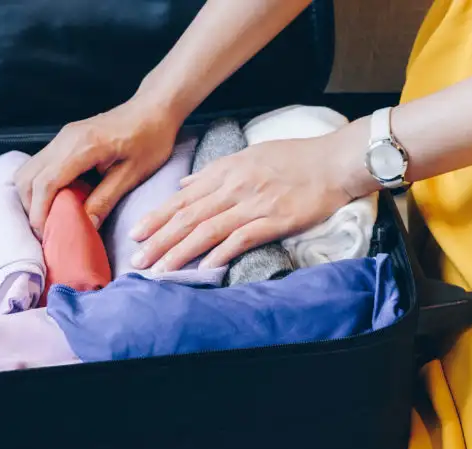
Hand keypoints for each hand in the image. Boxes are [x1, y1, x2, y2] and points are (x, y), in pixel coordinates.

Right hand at [16, 99, 185, 235]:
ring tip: (49, 217)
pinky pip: (39, 164)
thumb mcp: (134, 173)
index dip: (41, 212)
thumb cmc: (150, 138)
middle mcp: (65, 139)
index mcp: (84, 146)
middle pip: (28, 177)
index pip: (46, 183)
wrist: (153, 108)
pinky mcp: (64, 138)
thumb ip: (107, 199)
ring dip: (32, 196)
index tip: (46, 234)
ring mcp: (62, 136)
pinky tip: (56, 199)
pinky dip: (39, 185)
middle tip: (47, 230)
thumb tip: (86, 226)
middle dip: (31, 207)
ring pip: (28, 170)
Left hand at [128, 120, 378, 271]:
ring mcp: (254, 204)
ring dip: (180, 251)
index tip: (137, 233)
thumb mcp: (250, 154)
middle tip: (137, 259)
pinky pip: (241, 238)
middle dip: (159, 239)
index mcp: (228, 170)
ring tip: (159, 270)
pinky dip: (220, 253)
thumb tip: (185, 184)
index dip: (158, 217)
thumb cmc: (296, 157)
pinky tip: (203, 267)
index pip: (184, 197)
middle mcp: (235, 187)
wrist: (334, 161)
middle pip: (189, 216)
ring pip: (208, 230)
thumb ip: (215, 172)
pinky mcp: (275, 220)